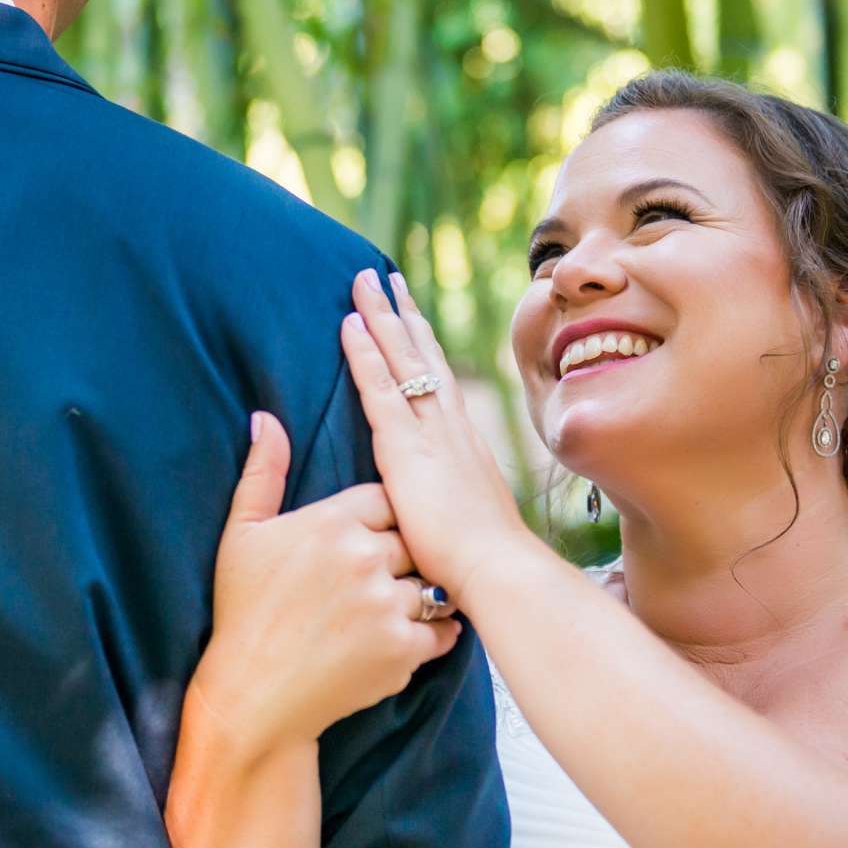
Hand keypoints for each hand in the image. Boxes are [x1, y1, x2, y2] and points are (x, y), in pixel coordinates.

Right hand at [189, 411, 463, 756]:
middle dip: (407, 555)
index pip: (388, 498)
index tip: (371, 536)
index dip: (384, 518)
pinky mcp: (402, 649)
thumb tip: (266, 418)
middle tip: (391, 572)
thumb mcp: (242, 535)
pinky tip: (406, 635)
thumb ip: (262, 473)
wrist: (252, 696)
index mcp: (331, 521)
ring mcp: (387, 604)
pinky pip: (442, 631)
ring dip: (423, 594)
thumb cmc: (244, 612)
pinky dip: (432, 635)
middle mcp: (364, 557)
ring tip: (400, 605)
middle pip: (416, 537)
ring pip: (433, 583)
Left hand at [341, 270, 545, 602]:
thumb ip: (455, 510)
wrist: (499, 572)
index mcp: (465, 447)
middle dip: (402, 315)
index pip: (440, 384)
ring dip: (381, 317)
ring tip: (362, 279)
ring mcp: (431, 433)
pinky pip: (380, 387)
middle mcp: (452, 429)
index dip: (423, 346)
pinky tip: (349, 324)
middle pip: (424, 358)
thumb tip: (448, 516)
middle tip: (383, 276)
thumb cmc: (487, 567)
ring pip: (402, 360)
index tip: (409, 314)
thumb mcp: (471, 527)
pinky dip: (364, 352)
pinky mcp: (406, 447)